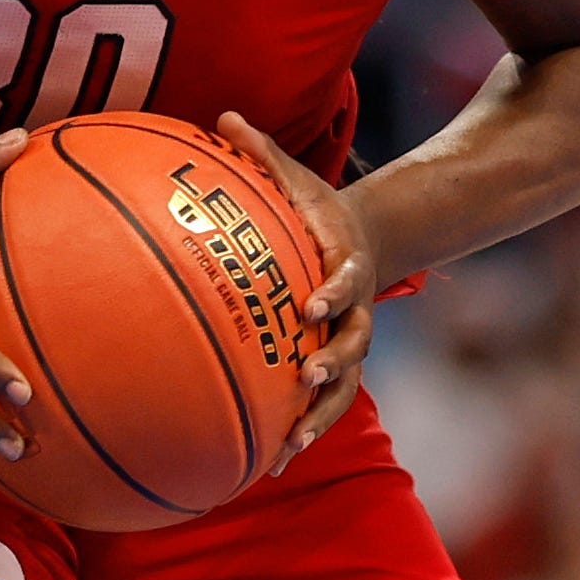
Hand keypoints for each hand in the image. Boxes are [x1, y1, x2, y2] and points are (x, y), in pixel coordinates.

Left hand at [217, 112, 380, 468]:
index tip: (311, 305)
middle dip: (333, 363)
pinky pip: (324, 407)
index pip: (345, 281)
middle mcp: (356, 312)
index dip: (333, 293)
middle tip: (306, 376)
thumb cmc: (314, 209)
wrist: (356, 241)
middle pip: (355, 344)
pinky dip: (302, 432)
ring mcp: (349, 345)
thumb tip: (223, 115)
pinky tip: (272, 463)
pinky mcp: (335, 369)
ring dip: (320, 416)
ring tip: (291, 444)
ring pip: (345, 388)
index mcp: (346, 265)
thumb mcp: (294, 178)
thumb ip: (261, 152)